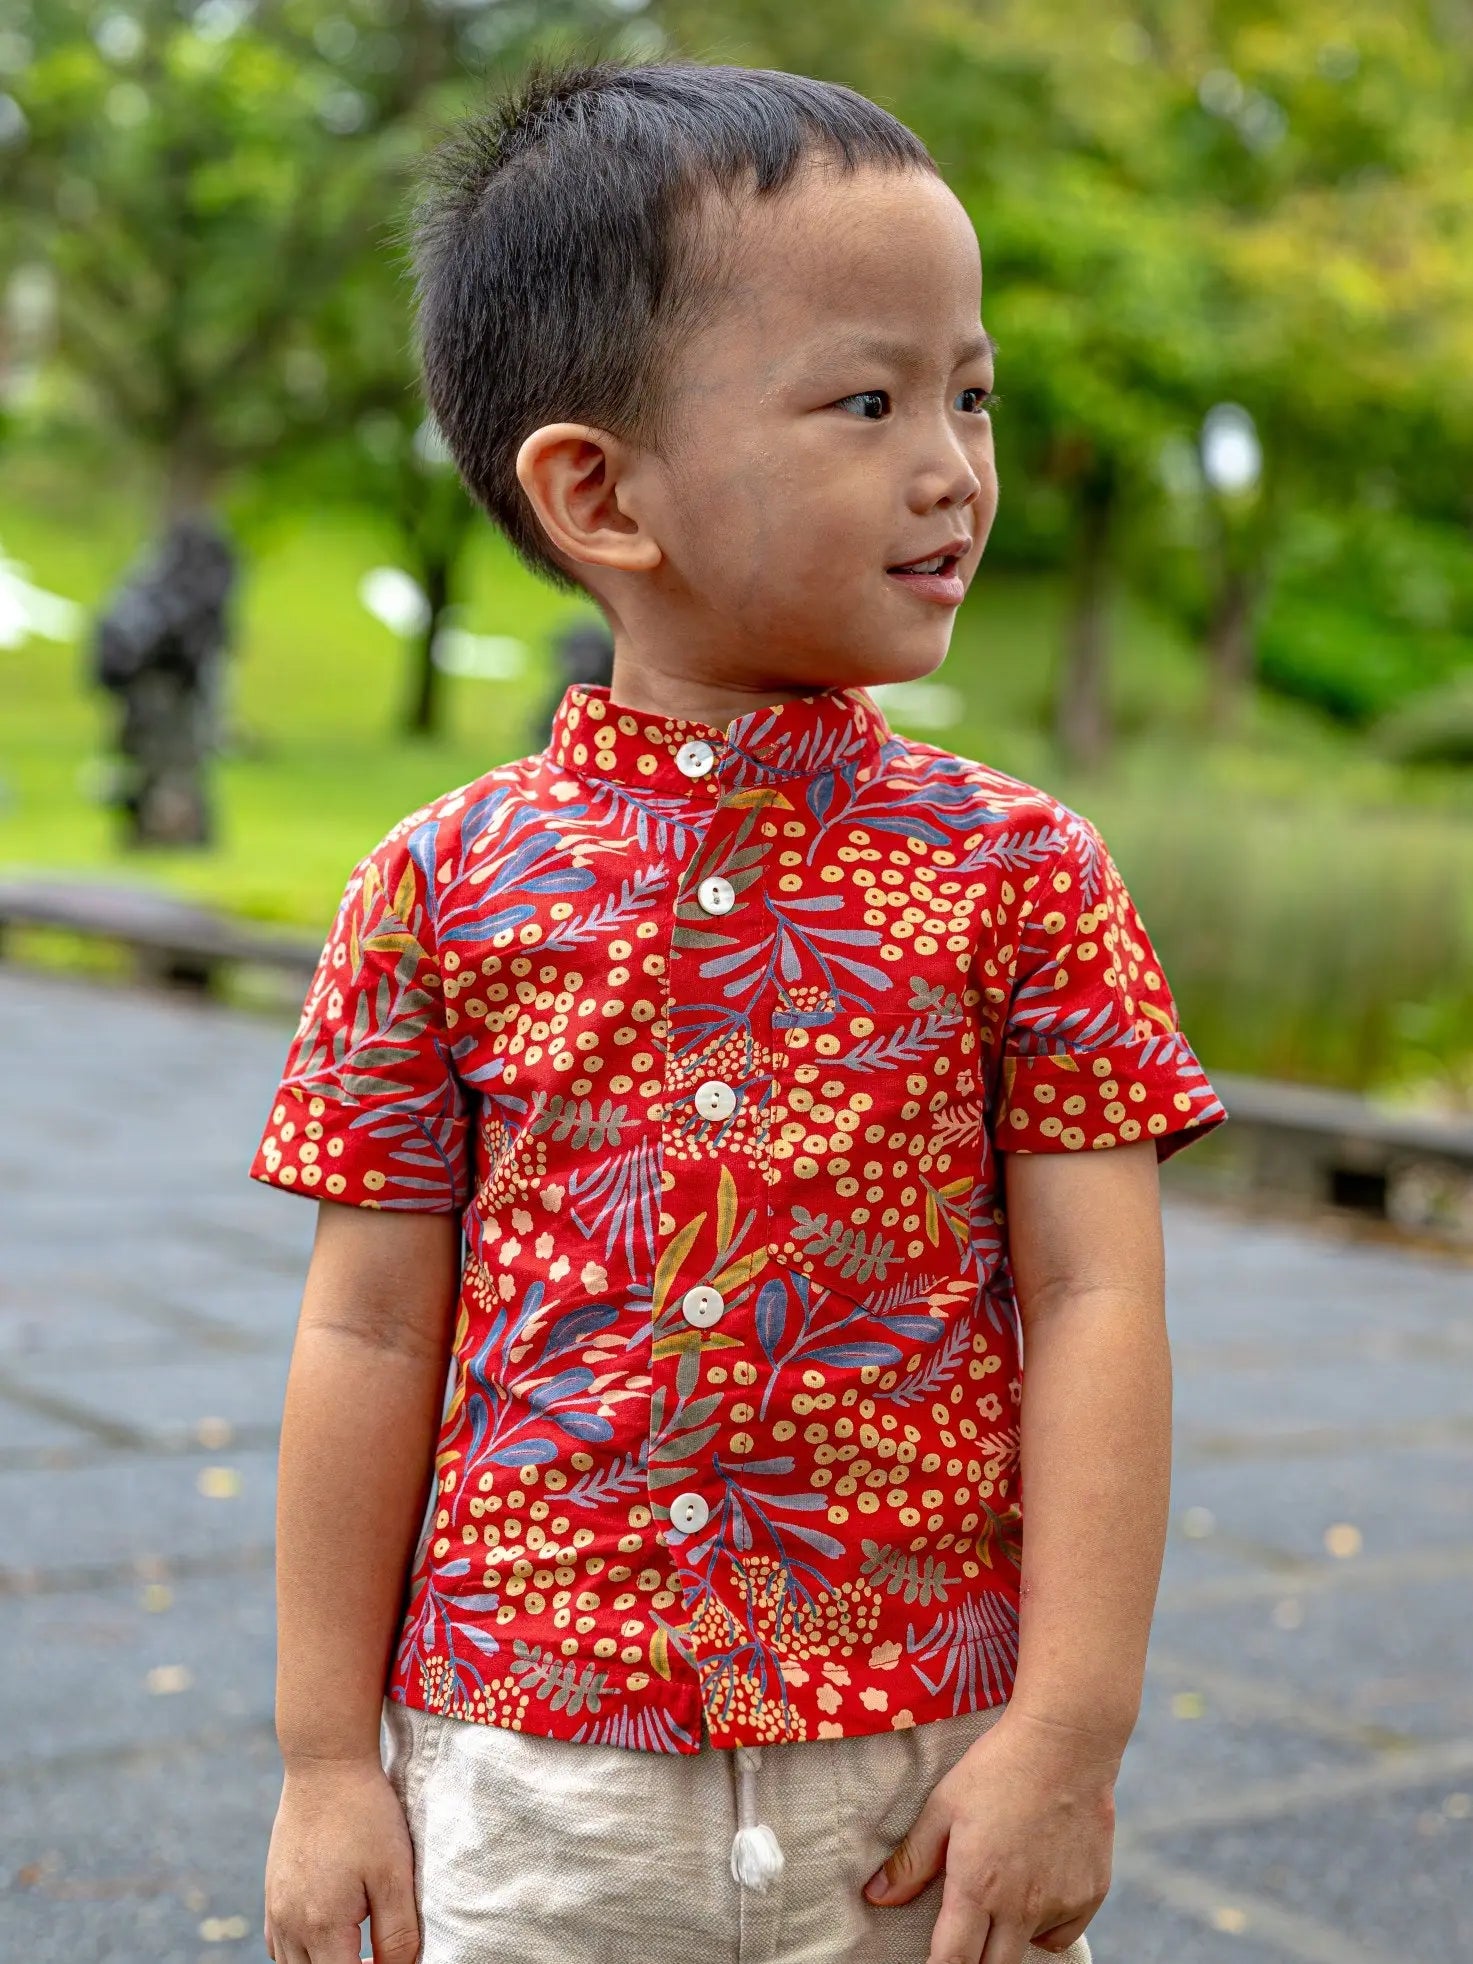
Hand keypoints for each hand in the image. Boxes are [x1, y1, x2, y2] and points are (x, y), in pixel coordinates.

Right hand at [264, 1757, 419, 1963]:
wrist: (325, 1764)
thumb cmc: (365, 1815)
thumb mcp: (395, 1874)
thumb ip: (398, 1934)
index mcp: (321, 1926)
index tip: (391, 1961)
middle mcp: (289, 1925)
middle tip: (380, 1956)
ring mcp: (275, 1910)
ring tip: (359, 1948)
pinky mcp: (272, 1893)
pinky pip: (279, 1945)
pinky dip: (302, 1952)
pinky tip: (330, 1931)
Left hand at [861, 1709, 1116, 1961]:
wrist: (1066, 1742)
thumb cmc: (997, 1767)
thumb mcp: (943, 1805)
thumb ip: (912, 1859)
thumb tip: (877, 1897)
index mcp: (978, 1886)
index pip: (953, 1962)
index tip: (933, 1961)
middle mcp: (1021, 1906)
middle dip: (973, 1959)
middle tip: (964, 1934)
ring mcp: (1059, 1904)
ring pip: (1027, 1949)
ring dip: (1008, 1936)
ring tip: (1001, 1892)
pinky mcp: (1090, 1895)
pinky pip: (1060, 1934)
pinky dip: (1044, 1925)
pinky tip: (1035, 1888)